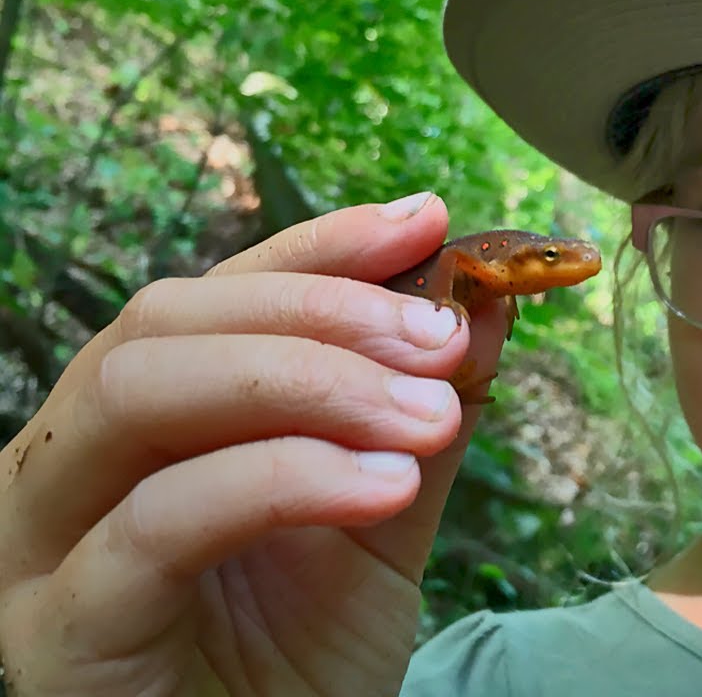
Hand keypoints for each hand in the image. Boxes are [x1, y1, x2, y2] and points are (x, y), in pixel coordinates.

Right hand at [0, 193, 506, 695]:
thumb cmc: (308, 659)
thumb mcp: (382, 516)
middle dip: (323, 313)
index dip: (320, 247)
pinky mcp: (61, 629)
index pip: (215, 295)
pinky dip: (285, 478)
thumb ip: (419, 413)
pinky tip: (386, 483)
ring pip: (140, 393)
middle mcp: (73, 464)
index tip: (429, 220)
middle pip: (167, 322)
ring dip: (308, 382)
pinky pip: (159, 520)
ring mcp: (46, 544)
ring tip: (428, 413)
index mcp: (146, 424)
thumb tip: (482, 300)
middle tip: (442, 338)